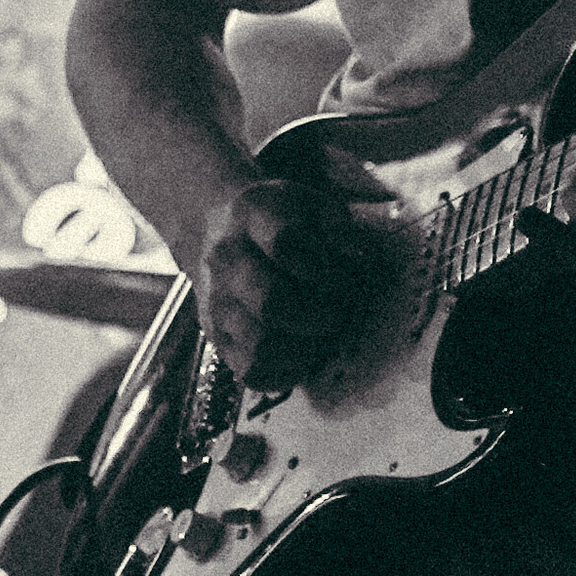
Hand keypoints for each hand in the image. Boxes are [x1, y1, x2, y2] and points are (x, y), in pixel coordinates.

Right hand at [192, 173, 378, 389]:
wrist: (227, 230)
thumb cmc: (290, 222)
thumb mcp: (317, 204)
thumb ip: (340, 226)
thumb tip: (359, 257)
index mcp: (252, 213)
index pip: (285, 243)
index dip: (326, 268)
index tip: (345, 279)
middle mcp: (226, 257)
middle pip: (272, 303)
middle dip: (321, 316)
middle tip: (338, 314)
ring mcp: (216, 299)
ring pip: (261, 344)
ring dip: (306, 348)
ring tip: (322, 336)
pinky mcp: (217, 335)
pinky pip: (252, 371)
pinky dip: (286, 370)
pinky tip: (303, 352)